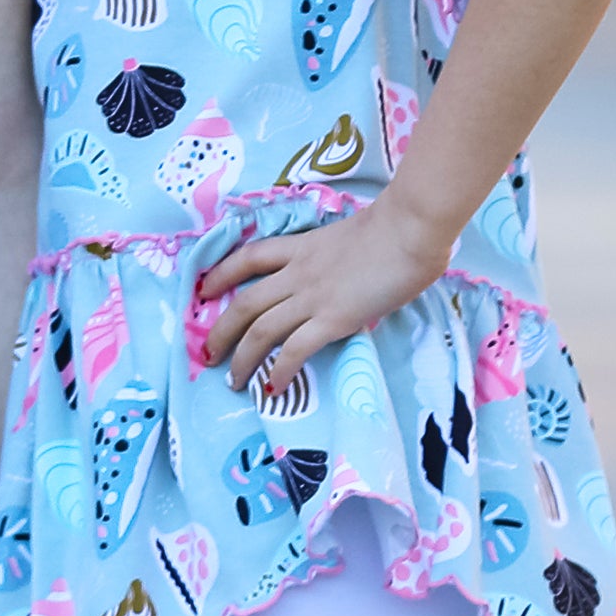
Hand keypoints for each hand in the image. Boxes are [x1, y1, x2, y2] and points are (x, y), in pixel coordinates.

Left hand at [199, 192, 451, 396]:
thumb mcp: (352, 236)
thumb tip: (347, 275)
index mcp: (302, 247)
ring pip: (260, 330)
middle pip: (244, 303)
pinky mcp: (332, 319)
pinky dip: (280, 371)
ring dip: (242, 359)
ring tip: (234, 381)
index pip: (250, 257)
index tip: (205, 290)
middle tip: (207, 354)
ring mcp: (312, 297)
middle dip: (220, 332)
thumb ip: (338, 257)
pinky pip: (295, 349)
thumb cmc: (396, 228)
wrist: (411, 229)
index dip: (222, 274)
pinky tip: (273, 388)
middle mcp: (297, 273)